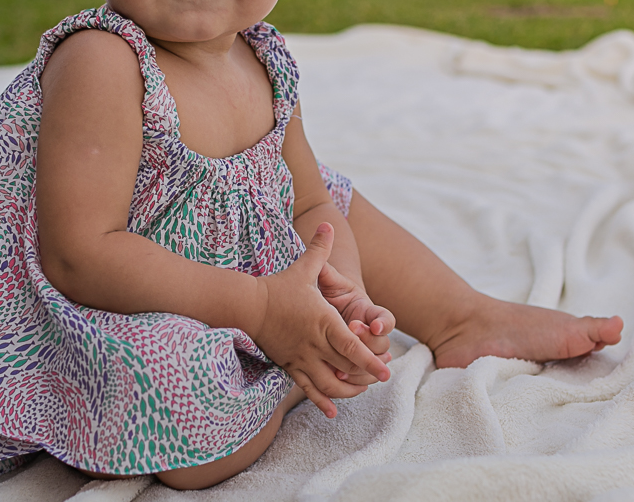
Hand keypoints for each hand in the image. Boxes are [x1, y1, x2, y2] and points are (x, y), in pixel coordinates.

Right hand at [254, 224, 391, 417]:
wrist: (248, 306)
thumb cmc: (279, 287)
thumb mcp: (303, 268)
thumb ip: (319, 248)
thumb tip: (327, 222)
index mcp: (323, 321)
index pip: (351, 347)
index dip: (370, 361)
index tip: (386, 372)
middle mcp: (314, 343)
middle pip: (345, 368)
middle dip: (365, 376)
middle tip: (380, 378)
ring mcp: (301, 357)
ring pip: (328, 384)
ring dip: (347, 392)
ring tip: (360, 391)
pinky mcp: (289, 365)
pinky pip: (307, 389)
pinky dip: (321, 402)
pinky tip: (332, 412)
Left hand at [316, 245, 395, 383]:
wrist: (323, 310)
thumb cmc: (326, 293)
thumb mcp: (325, 279)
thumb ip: (324, 260)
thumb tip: (322, 229)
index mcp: (367, 312)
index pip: (385, 319)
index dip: (382, 324)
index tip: (372, 326)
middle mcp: (370, 333)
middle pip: (381, 345)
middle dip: (368, 345)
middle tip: (353, 338)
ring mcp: (362, 349)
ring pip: (373, 364)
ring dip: (361, 367)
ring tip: (342, 367)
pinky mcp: (351, 363)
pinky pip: (358, 376)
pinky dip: (351, 380)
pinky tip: (338, 380)